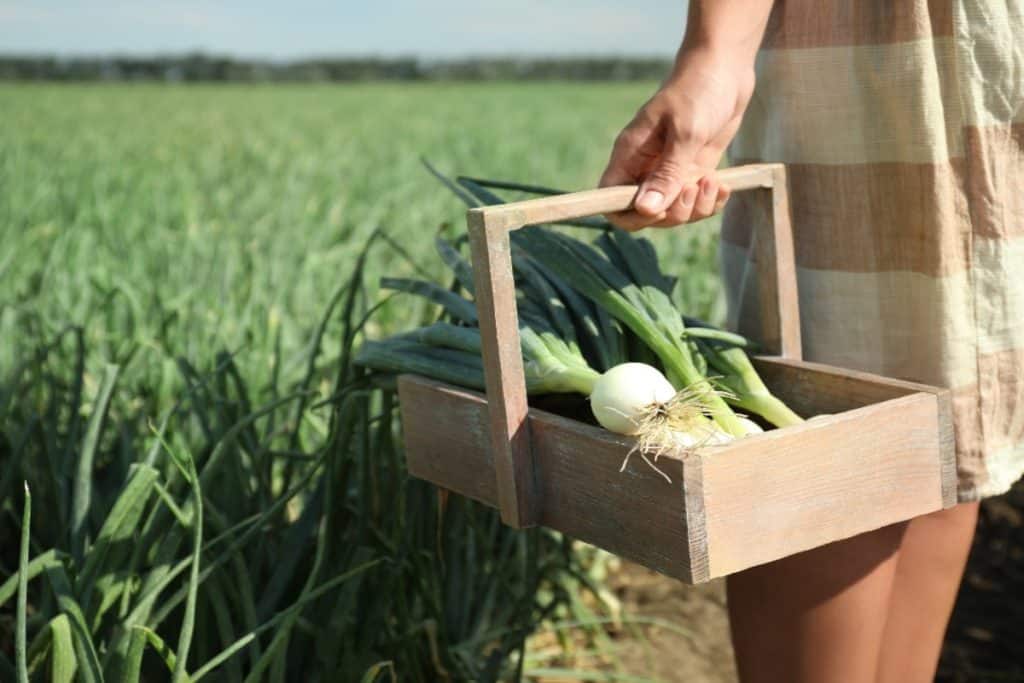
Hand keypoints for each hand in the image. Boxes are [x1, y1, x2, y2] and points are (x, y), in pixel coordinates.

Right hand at [599, 48, 755, 229]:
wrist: (724, 68)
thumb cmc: (699, 91)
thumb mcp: (685, 133)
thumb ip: (667, 173)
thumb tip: (645, 210)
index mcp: (629, 155)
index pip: (610, 200)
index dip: (630, 215)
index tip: (660, 208)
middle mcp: (645, 168)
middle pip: (645, 214)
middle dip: (673, 212)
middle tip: (694, 187)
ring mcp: (669, 172)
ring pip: (673, 213)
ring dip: (696, 208)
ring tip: (713, 181)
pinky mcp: (691, 171)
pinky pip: (694, 203)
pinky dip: (709, 202)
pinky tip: (722, 184)